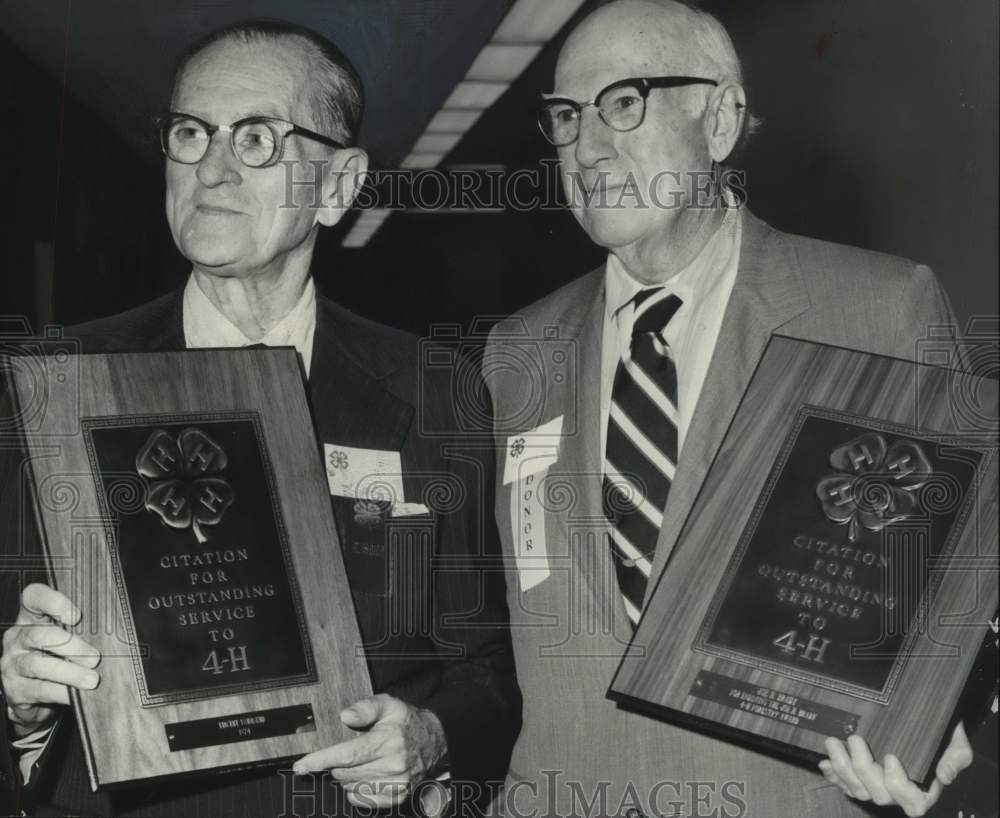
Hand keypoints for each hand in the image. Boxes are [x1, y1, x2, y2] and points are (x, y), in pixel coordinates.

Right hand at [1, 583, 100, 735]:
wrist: (31, 695)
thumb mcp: (67, 637)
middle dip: (71, 645)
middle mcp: (17, 638)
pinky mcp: (14, 689)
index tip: (77, 615)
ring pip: (38, 664)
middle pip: (39, 634)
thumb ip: (81, 629)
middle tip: (95, 658)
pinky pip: (39, 689)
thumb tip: (114, 632)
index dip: (53, 601)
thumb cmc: (56, 656)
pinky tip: (77, 695)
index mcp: (31, 617)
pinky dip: (62, 692)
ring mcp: (12, 664)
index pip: (33, 597)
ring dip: (70, 672)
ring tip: (92, 679)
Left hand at [293, 694, 446, 807]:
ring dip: (346, 777)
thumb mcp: (388, 704)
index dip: (321, 760)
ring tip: (357, 763)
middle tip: (343, 753)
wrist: (435, 740)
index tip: (301, 766)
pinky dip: (355, 790)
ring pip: (352, 787)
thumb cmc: (407, 721)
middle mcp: (393, 765)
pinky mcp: (398, 796)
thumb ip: (366, 708)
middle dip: (335, 765)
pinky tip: (361, 777)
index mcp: (388, 741)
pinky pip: (364, 800)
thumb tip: (345, 715)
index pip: (347, 754)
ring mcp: (396, 783)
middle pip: (345, 773)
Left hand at [820, 724, 972, 816]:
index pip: (910, 801)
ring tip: (833, 743)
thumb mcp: (957, 744)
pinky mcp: (859, 779)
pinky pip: (843, 784)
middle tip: (854, 739)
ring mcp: (876, 787)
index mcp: (922, 791)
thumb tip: (944, 775)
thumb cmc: (941, 736)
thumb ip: (955, 758)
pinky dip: (833, 774)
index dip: (898, 783)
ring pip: (857, 790)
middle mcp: (897, 794)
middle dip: (862, 768)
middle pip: (878, 794)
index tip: (891, 756)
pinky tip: (824, 762)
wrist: (922, 724)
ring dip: (842, 768)